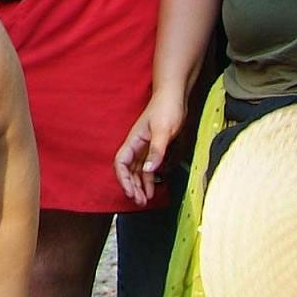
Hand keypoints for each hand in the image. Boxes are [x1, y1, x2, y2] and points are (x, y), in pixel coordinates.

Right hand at [112, 90, 190, 206]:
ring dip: (140, 185)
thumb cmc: (167, 108)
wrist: (175, 95)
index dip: (123, 178)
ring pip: (138, 170)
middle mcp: (137, 145)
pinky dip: (150, 178)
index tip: (130, 191)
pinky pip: (149, 166)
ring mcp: (145, 146)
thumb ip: (156, 151)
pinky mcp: (155, 147)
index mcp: (134, 140)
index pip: (121, 162)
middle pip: (128, 170)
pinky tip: (154, 187)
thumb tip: (149, 169)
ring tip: (145, 200)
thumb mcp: (164, 131)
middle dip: (132, 186)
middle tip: (139, 202)